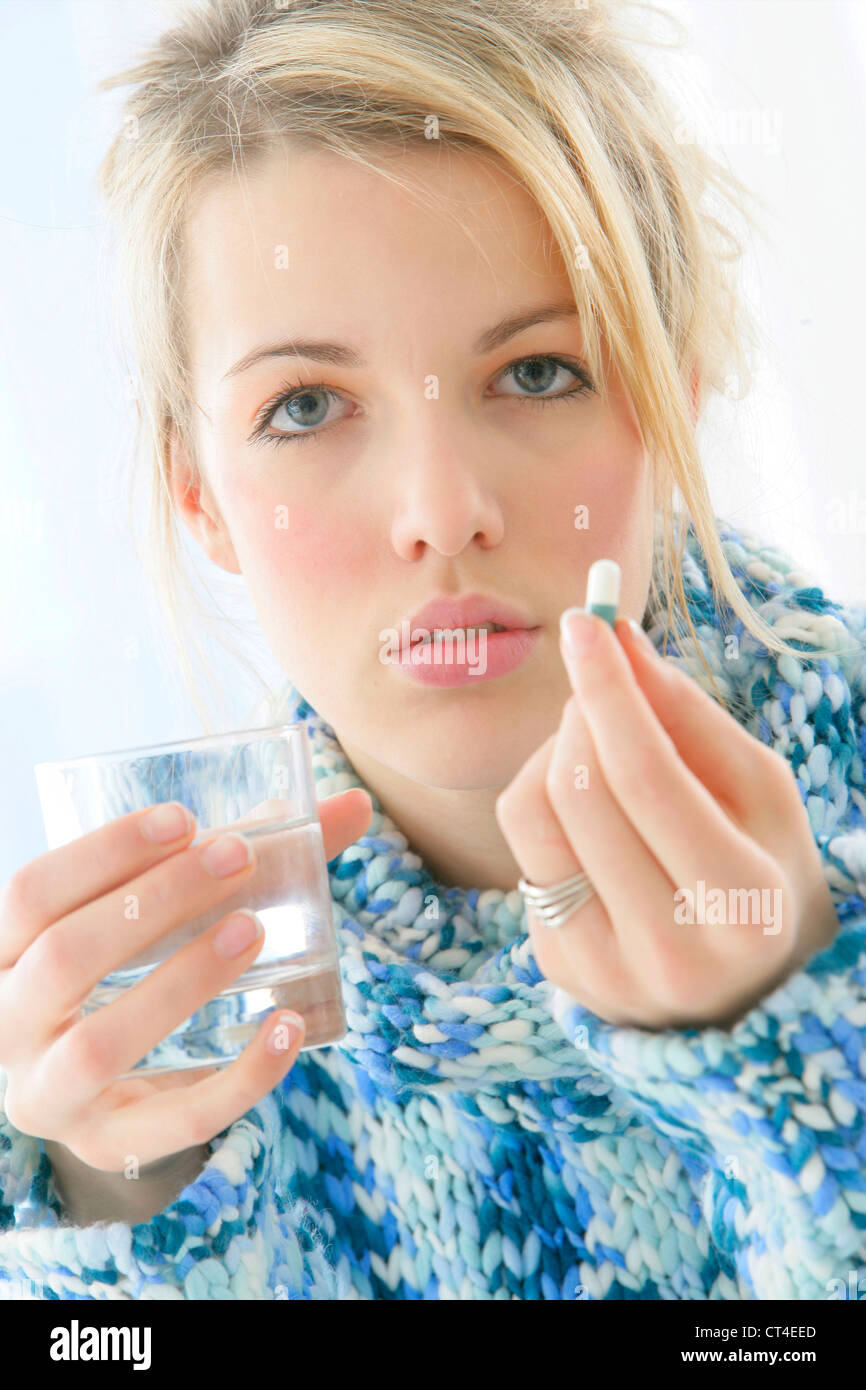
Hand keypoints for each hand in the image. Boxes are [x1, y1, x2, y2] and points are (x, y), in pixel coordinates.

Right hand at [0, 787, 370, 1170]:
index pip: (32, 894)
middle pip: (64, 958)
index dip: (103, 851)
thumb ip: (239, 857)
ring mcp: (53, 1095)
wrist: (98, 1087)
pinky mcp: (112, 1144)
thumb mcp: (150, 913)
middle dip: (155, 901)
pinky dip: (241, 1076)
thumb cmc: (127, 972)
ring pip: (103, 1044)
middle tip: (238, 858)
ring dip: (182, 980)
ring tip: (253, 931)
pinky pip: (179, 1119)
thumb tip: (354, 805)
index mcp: (2, 955)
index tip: (184, 818)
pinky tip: (290, 1026)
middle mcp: (8, 1028)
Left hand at [495, 612, 839, 1029]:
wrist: (749, 991)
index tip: (586, 623)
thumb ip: (689, 714)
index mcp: (742, 906)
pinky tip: (596, 824)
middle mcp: (669, 952)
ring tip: (599, 756)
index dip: (607, 689)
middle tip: (601, 685)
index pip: (646, 776)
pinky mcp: (559, 971)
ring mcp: (604, 972)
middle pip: (577, 791)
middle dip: (580, 713)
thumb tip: (616, 636)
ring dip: (554, 756)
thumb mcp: (761, 792)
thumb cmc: (763, 871)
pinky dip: (553, 811)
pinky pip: (525, 853)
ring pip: (529, 816)